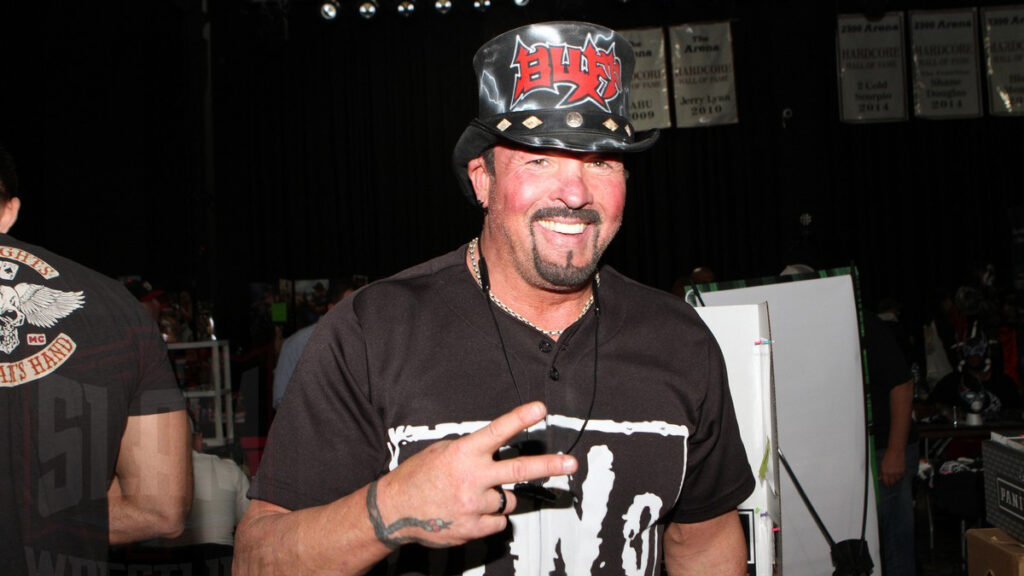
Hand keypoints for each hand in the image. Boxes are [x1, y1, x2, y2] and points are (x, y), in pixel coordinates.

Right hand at [370, 401, 575, 548]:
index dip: (519, 419)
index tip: (540, 409)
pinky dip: (489, 517)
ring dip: (498, 497)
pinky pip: (497, 522)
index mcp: (463, 454)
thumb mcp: (442, 451)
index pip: (496, 432)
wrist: (393, 511)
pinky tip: (469, 511)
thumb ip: (472, 451)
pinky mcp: (472, 528)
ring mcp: (472, 505)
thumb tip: (498, 450)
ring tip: (473, 495)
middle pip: (518, 471)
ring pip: (507, 500)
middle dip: (548, 466)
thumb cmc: (418, 477)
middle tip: (570, 464)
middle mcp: (471, 479)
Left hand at [880, 447, 905, 486]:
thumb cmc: (888, 456)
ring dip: (895, 480)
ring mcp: (898, 472)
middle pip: (892, 483)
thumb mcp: (882, 464)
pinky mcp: (903, 471)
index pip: (885, 481)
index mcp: (885, 471)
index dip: (886, 484)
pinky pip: (901, 476)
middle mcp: (891, 473)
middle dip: (891, 484)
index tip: (886, 485)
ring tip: (894, 477)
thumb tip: (881, 478)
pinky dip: (900, 476)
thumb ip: (882, 472)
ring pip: (897, 480)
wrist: (896, 451)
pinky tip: (898, 473)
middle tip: (890, 484)